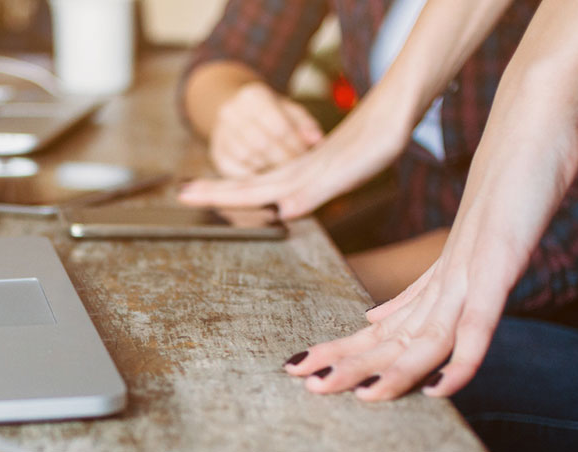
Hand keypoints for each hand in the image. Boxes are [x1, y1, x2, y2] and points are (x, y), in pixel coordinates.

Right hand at [179, 101, 408, 217]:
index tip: (185, 193)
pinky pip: (282, 176)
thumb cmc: (374, 142)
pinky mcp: (322, 164)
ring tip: (212, 189)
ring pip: (263, 179)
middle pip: (247, 184)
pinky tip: (272, 189)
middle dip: (214, 190)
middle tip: (184, 192)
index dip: (216, 194)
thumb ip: (314, 192)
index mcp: (297, 176)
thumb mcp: (347, 172)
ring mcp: (308, 167)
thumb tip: (284, 211)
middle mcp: (297, 171)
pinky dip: (266, 183)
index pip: (247, 189)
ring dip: (235, 186)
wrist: (393, 114)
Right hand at [208, 82, 323, 177]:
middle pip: (261, 143)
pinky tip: (267, 180)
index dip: (295, 145)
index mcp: (253, 95)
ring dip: (268, 169)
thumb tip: (317, 141)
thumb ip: (305, 124)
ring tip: (286, 176)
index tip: (307, 157)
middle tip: (299, 172)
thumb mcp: (290, 110)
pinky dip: (252, 177)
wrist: (236, 111)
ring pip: (246, 157)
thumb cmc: (273, 113)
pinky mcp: (216, 152)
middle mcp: (232, 111)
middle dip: (283, 160)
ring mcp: (220, 132)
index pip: (278, 126)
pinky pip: (233, 170)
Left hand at [283, 111, 577, 400]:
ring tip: (348, 392)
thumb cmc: (514, 171)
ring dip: (388, 369)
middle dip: (349, 360)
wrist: (534, 115)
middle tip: (302, 381)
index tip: (310, 368)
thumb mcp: (476, 235)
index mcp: (441, 270)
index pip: (388, 322)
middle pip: (392, 330)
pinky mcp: (498, 260)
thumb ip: (434, 282)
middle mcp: (448, 271)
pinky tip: (439, 387)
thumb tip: (381, 320)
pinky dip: (461, 360)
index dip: (351, 349)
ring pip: (423, 334)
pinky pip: (479, 321)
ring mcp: (471, 266)